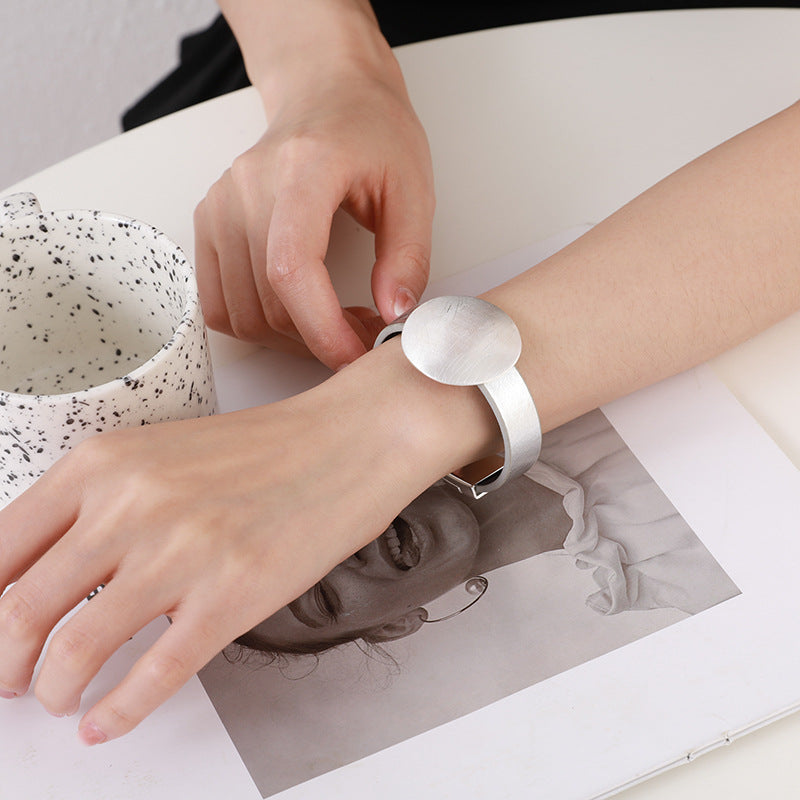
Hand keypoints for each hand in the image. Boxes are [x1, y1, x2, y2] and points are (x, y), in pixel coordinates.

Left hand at [0, 344, 492, 743]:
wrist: (348, 440)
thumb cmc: (265, 448)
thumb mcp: (161, 454)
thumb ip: (100, 505)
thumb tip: (50, 574)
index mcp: (104, 463)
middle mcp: (132, 505)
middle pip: (19, 610)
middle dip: (5, 663)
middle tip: (12, 680)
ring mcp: (182, 553)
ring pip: (74, 652)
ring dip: (54, 691)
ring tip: (61, 698)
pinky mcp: (232, 597)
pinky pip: (153, 676)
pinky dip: (117, 713)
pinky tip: (107, 723)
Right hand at [194, 65, 434, 370]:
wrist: (327, 94)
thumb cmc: (370, 130)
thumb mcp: (413, 187)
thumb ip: (408, 255)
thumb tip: (395, 314)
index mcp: (303, 170)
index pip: (291, 267)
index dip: (322, 327)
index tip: (356, 355)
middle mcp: (247, 186)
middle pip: (267, 302)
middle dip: (320, 339)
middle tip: (364, 335)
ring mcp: (220, 206)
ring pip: (242, 313)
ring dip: (292, 338)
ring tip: (337, 320)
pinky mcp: (209, 225)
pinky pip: (220, 304)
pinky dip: (260, 325)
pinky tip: (300, 312)